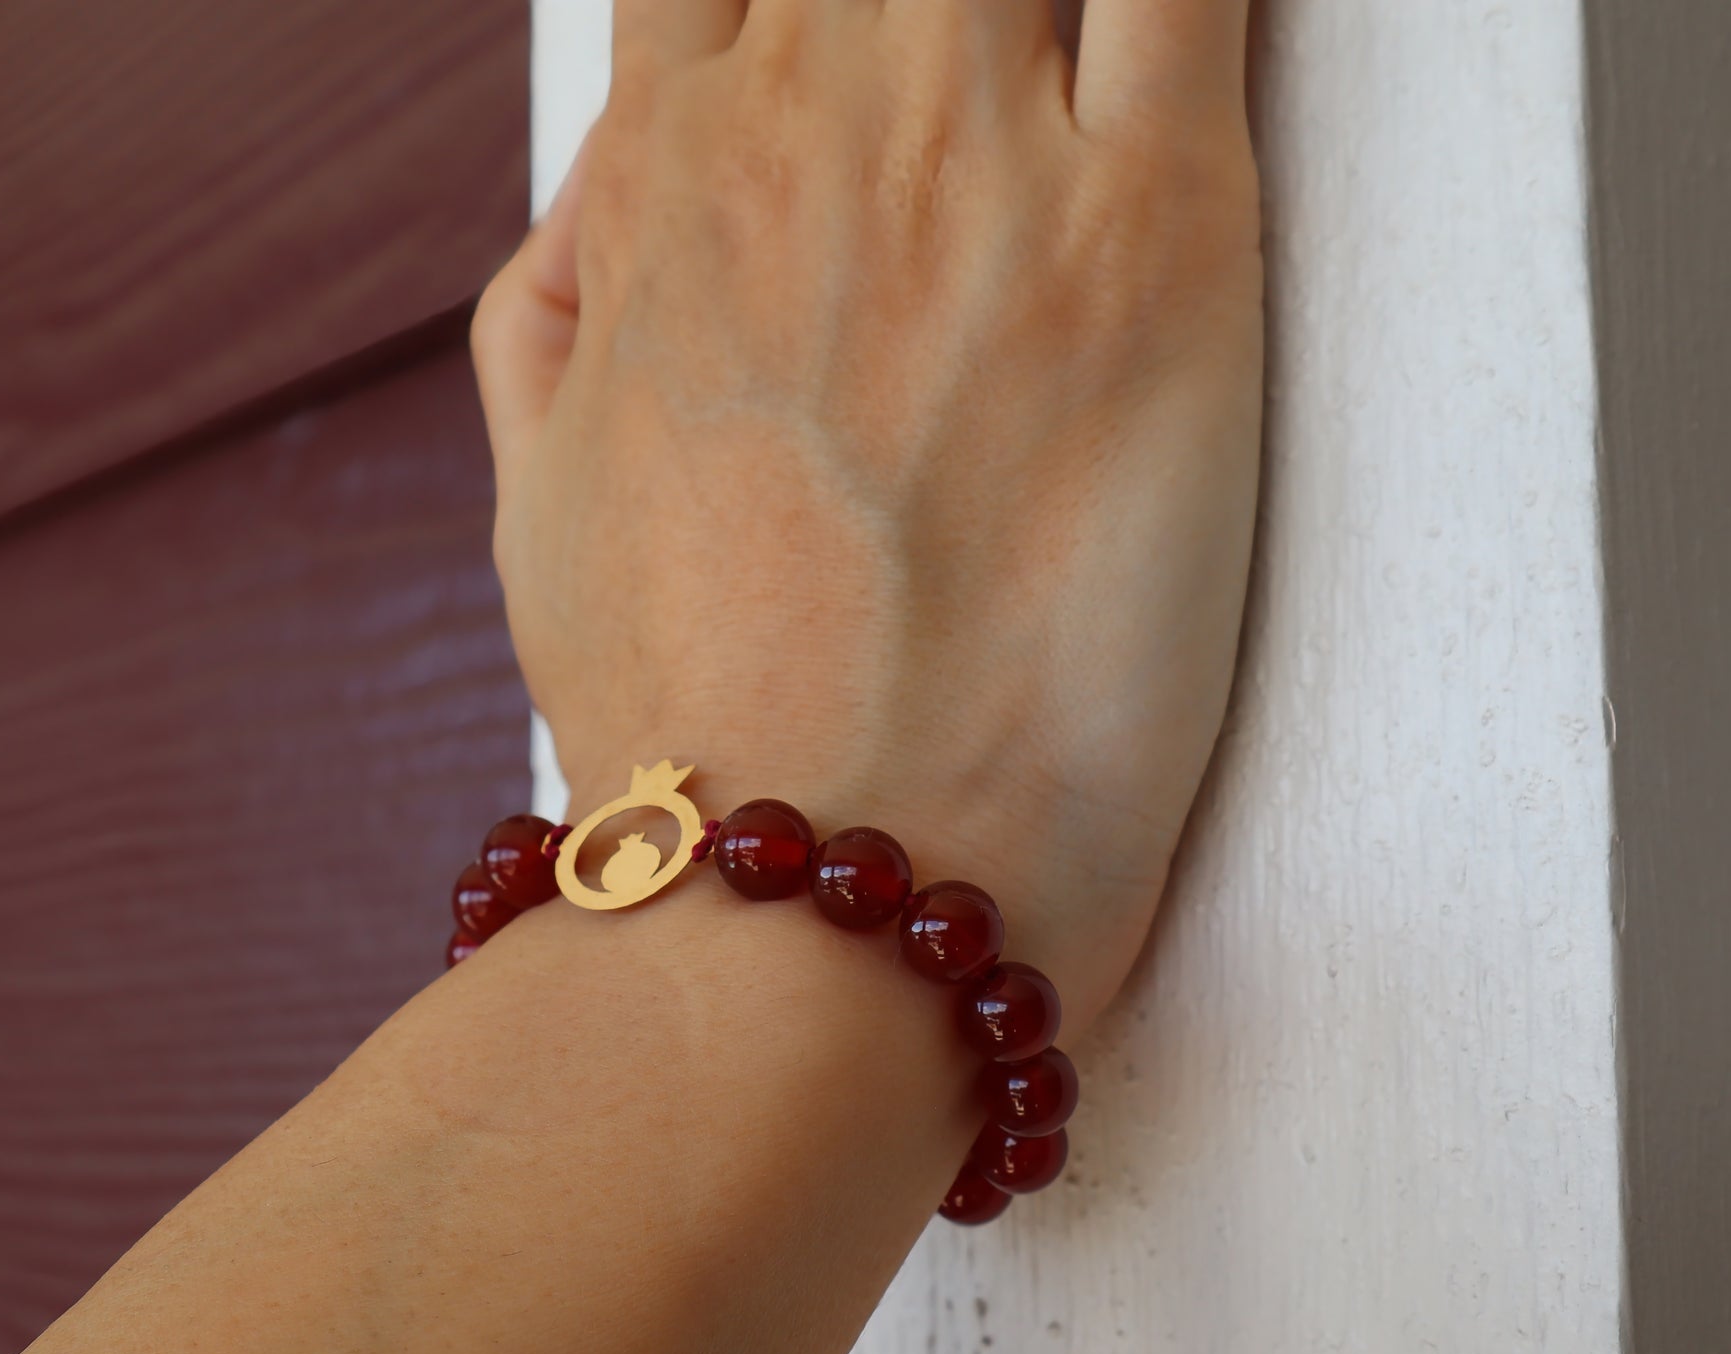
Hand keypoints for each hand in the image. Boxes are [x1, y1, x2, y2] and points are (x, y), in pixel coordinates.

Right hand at [472, 0, 1260, 1026]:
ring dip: (1061, 9)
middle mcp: (814, 133)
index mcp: (665, 183)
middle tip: (997, 101)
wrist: (816, 889)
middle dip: (949, 5)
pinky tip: (1191, 42)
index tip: (880, 63)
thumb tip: (614, 194)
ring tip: (1078, 106)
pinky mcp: (1161, 243)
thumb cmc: (688, 732)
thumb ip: (557, 311)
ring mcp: (987, 167)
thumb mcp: (540, 508)